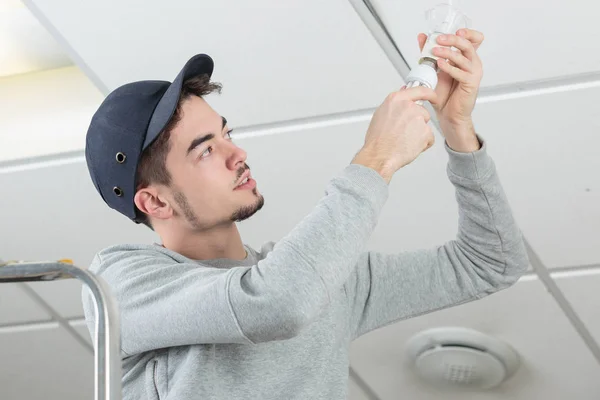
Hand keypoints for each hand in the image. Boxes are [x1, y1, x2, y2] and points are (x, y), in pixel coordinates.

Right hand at [352, 86, 438, 182]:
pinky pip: (429, 138)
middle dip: (417, 123)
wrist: (379, 155)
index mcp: (396, 100)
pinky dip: (422, 145)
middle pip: (422, 112)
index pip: (419, 90)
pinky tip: (409, 147)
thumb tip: (401, 102)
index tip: (432, 96)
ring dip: (419, 134)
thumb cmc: (377, 140)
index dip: (428, 94)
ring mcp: (418, 118)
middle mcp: (408, 106)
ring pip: (425, 126)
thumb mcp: (381, 116)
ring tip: (404, 140)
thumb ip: (394, 106)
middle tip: (404, 132)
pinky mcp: (425, 132)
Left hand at [417, 28, 483, 150]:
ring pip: (464, 56)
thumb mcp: (434, 70)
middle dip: (453, 39)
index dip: (468, 33)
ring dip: (448, 52)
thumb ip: (428, 53)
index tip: (455, 31)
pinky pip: (461, 72)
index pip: (474, 39)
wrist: (448, 115)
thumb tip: (422, 37)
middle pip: (468, 44)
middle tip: (439, 39)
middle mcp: (472, 64)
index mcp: (466, 59)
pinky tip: (439, 65)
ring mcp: (473, 73)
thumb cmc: (444, 94)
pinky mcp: (471, 84)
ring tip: (435, 52)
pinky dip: (450, 67)